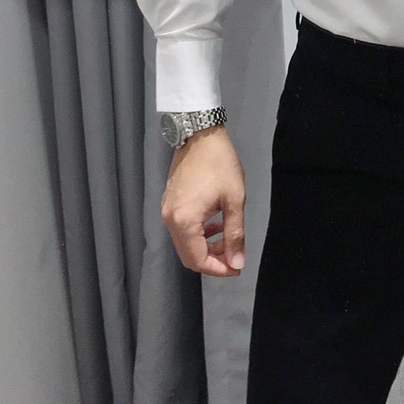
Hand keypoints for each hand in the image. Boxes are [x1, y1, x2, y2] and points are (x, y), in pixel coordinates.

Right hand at [161, 124, 246, 276]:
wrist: (201, 134)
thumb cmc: (221, 164)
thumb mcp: (234, 199)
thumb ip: (235, 234)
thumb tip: (236, 262)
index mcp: (184, 222)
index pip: (197, 260)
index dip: (218, 269)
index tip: (237, 268)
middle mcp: (169, 220)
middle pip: (188, 255)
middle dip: (212, 260)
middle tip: (234, 256)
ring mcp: (166, 210)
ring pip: (184, 242)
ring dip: (205, 246)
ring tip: (227, 238)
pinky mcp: (168, 202)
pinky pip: (181, 228)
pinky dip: (198, 233)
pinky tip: (215, 223)